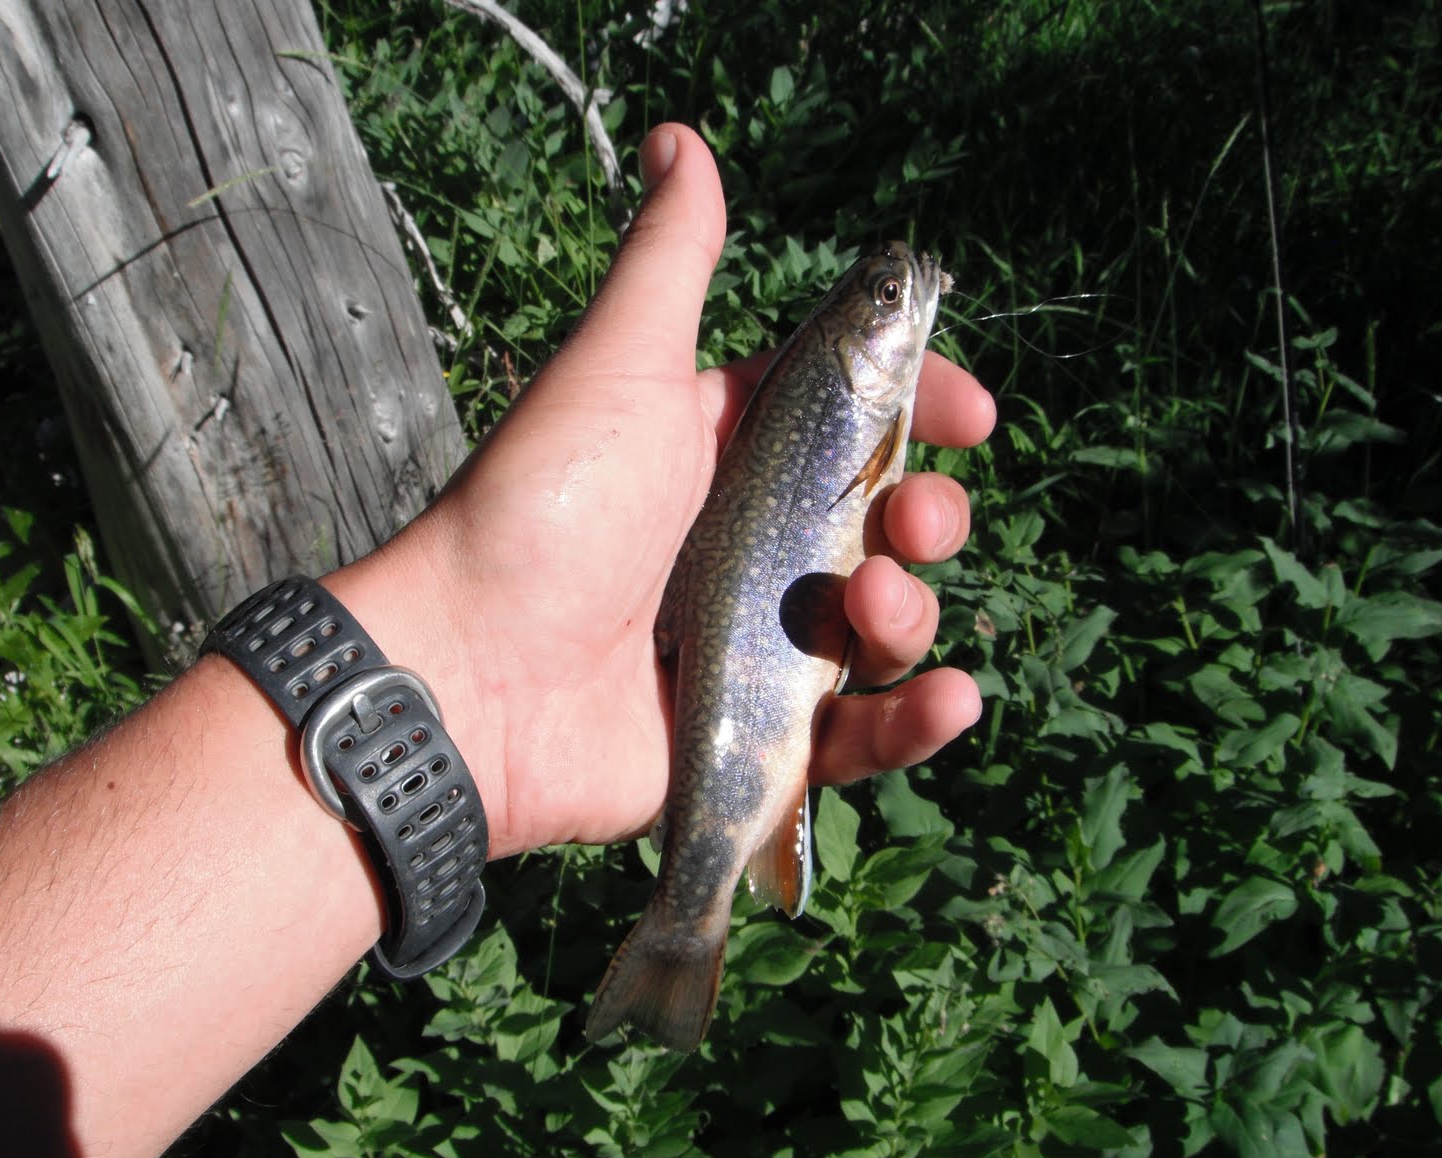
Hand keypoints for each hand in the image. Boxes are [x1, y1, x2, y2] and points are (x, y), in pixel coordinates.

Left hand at [348, 124, 995, 856]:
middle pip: (884, 524)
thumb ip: (668, 262)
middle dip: (928, 516)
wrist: (469, 672)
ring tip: (871, 604)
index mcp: (729, 453)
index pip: (855, 420)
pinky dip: (917, 723)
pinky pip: (862, 735)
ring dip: (913, 614)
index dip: (924, 410)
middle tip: (914, 520)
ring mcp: (760, 646)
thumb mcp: (619, 369)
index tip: (972, 414)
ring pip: (885, 627)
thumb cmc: (542, 509)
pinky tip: (948, 698)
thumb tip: (679, 137)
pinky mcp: (758, 737)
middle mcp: (751, 546)